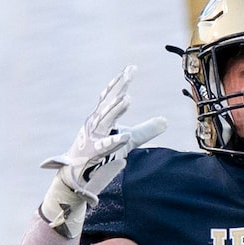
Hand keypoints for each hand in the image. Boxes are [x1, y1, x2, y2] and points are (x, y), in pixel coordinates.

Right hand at [40, 68, 168, 236]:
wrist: (77, 176)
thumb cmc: (102, 154)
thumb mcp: (128, 139)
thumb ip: (146, 129)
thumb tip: (166, 120)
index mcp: (101, 117)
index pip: (111, 96)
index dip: (121, 82)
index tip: (131, 68)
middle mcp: (95, 124)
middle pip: (108, 102)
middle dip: (119, 87)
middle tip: (130, 73)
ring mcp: (93, 138)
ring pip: (105, 120)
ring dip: (115, 109)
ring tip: (128, 98)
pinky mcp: (93, 154)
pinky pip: (105, 146)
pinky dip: (114, 141)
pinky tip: (125, 137)